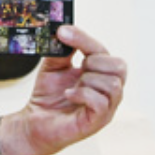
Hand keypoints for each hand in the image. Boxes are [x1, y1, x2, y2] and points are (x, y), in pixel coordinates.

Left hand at [1, 25, 126, 154]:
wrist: (33, 122)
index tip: (63, 32)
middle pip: (120, 66)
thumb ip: (62, 50)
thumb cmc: (47, 96)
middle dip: (95, 62)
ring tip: (71, 86)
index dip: (85, 39)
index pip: (103, 51)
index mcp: (99, 74)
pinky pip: (101, 103)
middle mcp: (108, 91)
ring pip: (114, 85)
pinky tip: (69, 94)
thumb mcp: (53, 67)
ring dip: (88, 80)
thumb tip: (65, 31)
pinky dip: (82, 94)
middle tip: (78, 67)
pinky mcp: (96, 122)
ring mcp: (105, 108)